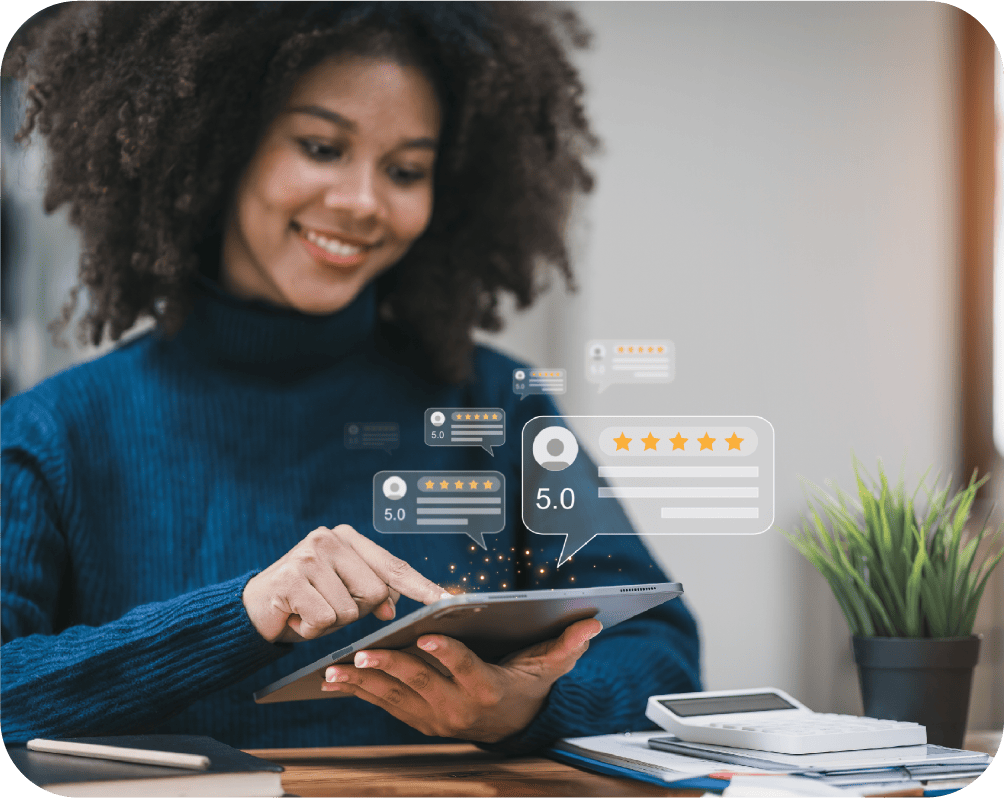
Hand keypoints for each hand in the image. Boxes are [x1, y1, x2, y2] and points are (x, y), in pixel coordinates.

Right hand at [242, 524, 447, 642]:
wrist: (255, 609)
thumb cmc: (307, 601)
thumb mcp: (344, 594)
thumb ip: (372, 593)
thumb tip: (392, 607)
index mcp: (348, 537)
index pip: (393, 565)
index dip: (420, 586)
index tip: (444, 600)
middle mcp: (330, 538)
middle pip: (375, 592)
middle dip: (355, 612)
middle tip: (326, 606)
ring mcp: (310, 554)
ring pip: (349, 610)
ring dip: (330, 622)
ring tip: (309, 609)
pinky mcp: (292, 576)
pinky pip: (324, 619)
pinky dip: (311, 629)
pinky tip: (296, 616)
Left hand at [319, 617, 602, 742]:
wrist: (512, 727)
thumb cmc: (525, 687)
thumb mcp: (547, 667)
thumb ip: (566, 646)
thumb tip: (591, 625)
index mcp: (486, 687)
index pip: (465, 668)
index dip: (447, 652)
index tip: (427, 635)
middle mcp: (457, 707)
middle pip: (421, 683)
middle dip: (391, 667)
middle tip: (365, 652)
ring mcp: (434, 716)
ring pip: (395, 697)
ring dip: (364, 682)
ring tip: (337, 669)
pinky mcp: (417, 720)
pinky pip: (385, 705)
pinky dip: (361, 691)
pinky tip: (338, 679)